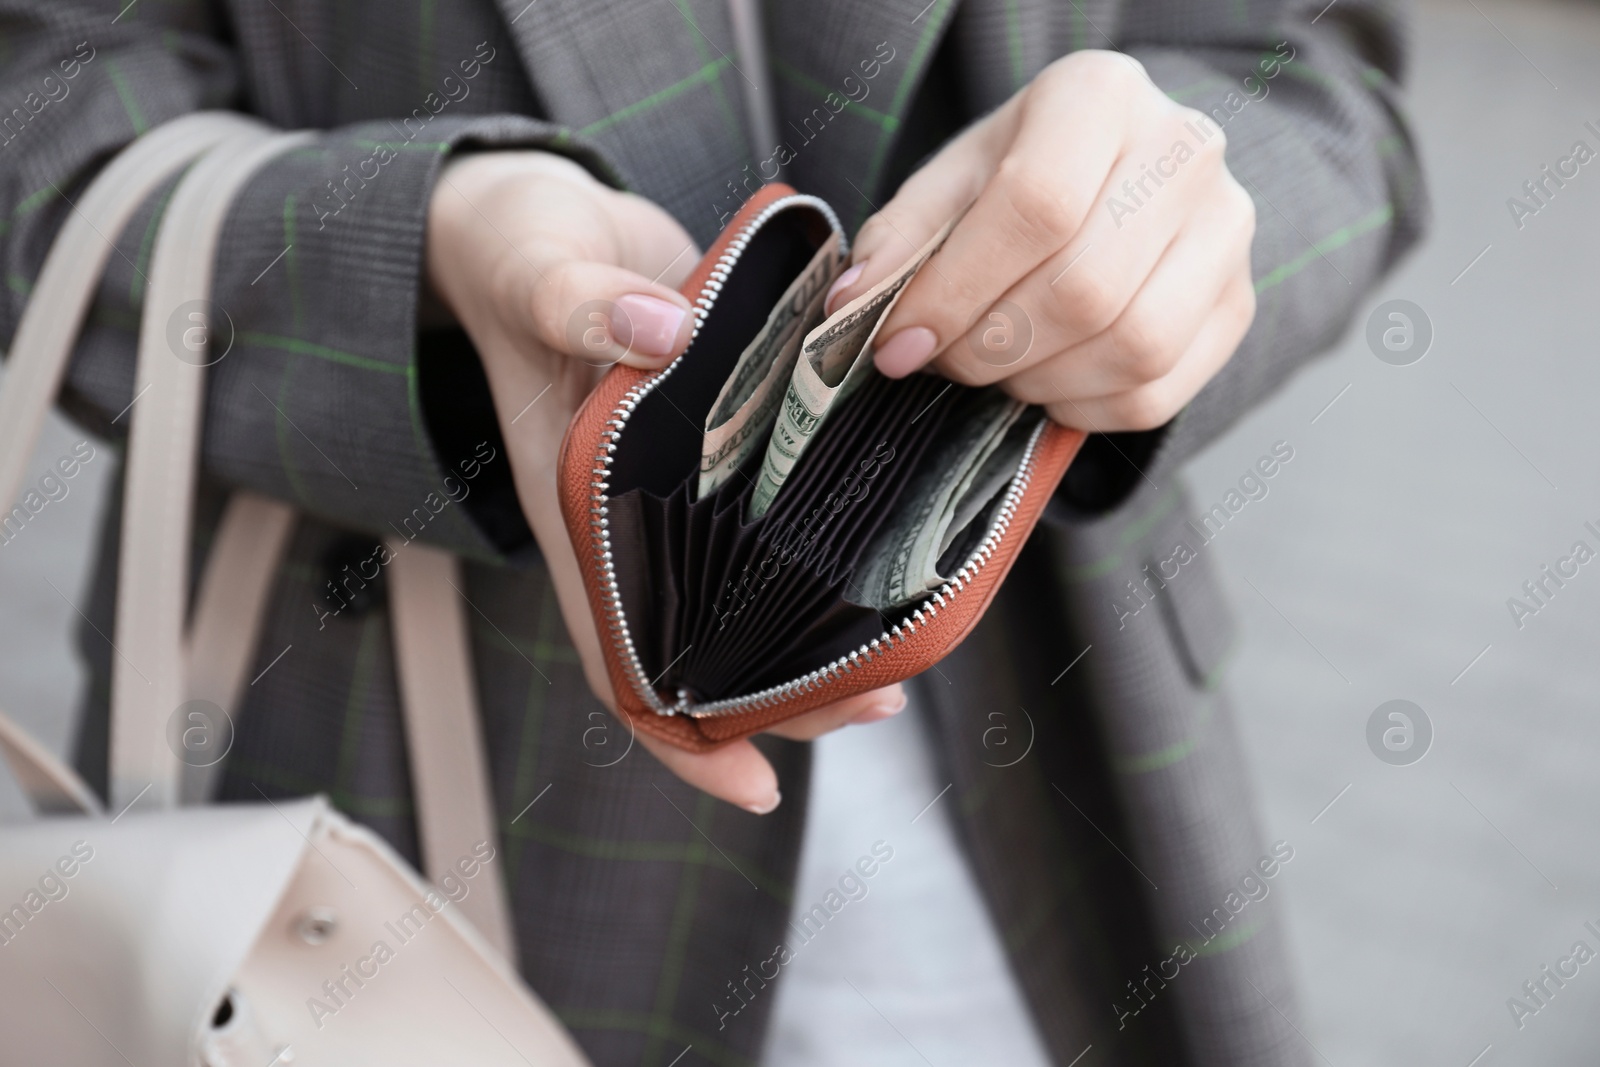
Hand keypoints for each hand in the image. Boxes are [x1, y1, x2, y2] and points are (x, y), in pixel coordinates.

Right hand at [425, 152, 904, 812]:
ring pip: (747, 594)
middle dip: (786, 694)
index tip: (757, 788)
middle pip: (705, 645)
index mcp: (574, 508)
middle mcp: (630, 518)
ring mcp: (679, 486)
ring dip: (816, 635)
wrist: (533, 218)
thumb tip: (658, 332)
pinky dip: (820, 546)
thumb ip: (584, 303)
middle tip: (881, 697)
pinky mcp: (722, 441)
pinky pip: (771, 519)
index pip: (622, 655)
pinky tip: (886, 548)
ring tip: (903, 654)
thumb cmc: (517, 252)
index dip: (682, 734)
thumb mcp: (538, 270)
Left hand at [827, 51, 1256, 431]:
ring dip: (1038, 381)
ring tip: (998, 365)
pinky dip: (1082, 407)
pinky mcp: (1238, 303)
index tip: (900, 343)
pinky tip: (1048, 380)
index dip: (956, 292)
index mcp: (1101, 96)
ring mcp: (1227, 230)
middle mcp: (1185, 151)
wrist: (1118, 180)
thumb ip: (900, 241)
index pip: (1036, 207)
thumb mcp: (952, 183)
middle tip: (945, 358)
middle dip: (991, 347)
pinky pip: (1156, 392)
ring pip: (1131, 346)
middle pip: (1084, 287)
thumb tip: (855, 310)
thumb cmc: (1024, 176)